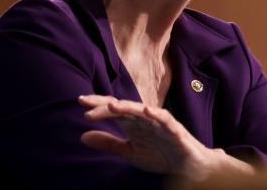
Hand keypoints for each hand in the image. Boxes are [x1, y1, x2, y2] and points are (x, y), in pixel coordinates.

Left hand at [78, 95, 253, 180]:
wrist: (187, 166)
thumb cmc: (161, 155)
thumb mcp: (129, 152)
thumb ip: (108, 143)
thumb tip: (82, 136)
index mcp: (133, 123)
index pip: (113, 110)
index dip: (98, 105)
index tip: (79, 102)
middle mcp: (145, 119)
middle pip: (123, 107)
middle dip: (106, 104)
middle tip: (86, 102)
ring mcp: (159, 122)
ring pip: (141, 110)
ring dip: (127, 106)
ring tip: (112, 105)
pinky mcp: (174, 128)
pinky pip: (164, 118)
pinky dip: (156, 114)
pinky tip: (145, 110)